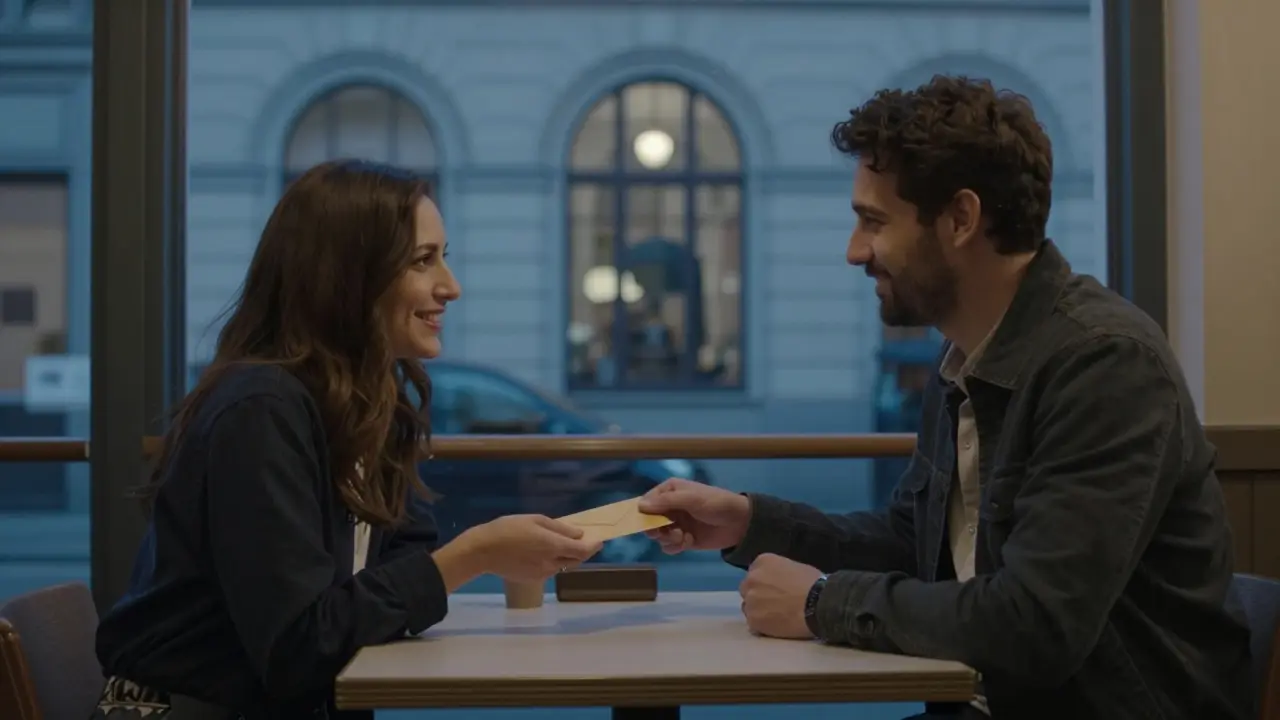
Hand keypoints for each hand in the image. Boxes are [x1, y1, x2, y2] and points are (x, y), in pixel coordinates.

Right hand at [463, 514, 602, 582]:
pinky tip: (540, 553)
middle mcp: (551, 562)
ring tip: (558, 544)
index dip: (594, 546)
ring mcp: (542, 573)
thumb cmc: (508, 529)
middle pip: (576, 560)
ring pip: (563, 565)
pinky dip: (552, 561)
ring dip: (567, 556)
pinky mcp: (533, 580)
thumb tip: (578, 534)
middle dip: (583, 551)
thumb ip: (559, 528)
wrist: (483, 551)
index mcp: (553, 545)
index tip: (599, 540)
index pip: (583, 550)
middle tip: (582, 540)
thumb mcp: (535, 520)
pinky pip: (550, 570)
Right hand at [638, 478, 751, 553]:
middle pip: (649, 520)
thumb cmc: (716, 504)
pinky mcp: (683, 538)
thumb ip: (666, 502)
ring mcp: (676, 523)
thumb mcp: (691, 499)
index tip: (641, 522)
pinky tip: (687, 542)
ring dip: (668, 538)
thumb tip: (640, 505)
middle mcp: (670, 507)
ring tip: (681, 536)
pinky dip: (675, 546)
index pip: (647, 501)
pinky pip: (669, 546)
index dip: (642, 512)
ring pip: (658, 535)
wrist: (739, 523)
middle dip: (655, 528)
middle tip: (662, 532)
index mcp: (670, 491)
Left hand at [739, 553, 822, 639]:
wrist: (818, 605)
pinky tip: (777, 626)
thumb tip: (778, 582)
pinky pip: (753, 623)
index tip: (774, 589)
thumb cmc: (813, 584)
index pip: (755, 572)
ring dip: (759, 610)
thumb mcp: (795, 567)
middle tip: (774, 603)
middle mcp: (751, 578)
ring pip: (748, 606)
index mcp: (762, 561)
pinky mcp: (753, 619)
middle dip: (758, 595)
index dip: (765, 583)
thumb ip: (779, 573)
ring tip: (776, 616)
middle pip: (748, 589)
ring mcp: (750, 599)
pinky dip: (763, 625)